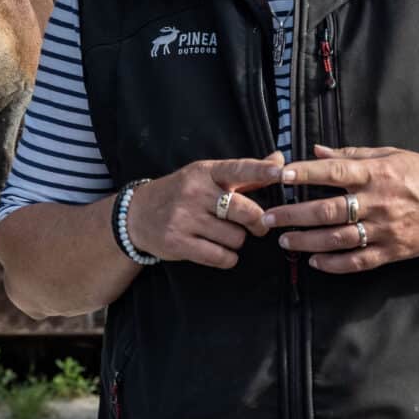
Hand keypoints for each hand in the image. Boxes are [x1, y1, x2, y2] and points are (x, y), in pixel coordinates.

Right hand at [127, 154, 285, 269]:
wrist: (137, 214)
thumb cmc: (181, 193)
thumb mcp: (206, 176)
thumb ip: (244, 173)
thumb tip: (279, 160)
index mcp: (204, 171)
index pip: (238, 169)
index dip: (261, 172)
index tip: (281, 174)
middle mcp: (194, 192)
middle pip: (245, 211)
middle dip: (258, 222)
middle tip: (257, 226)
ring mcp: (184, 218)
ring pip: (236, 237)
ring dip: (237, 240)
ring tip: (224, 234)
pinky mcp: (178, 243)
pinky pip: (221, 257)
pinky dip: (227, 258)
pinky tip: (219, 250)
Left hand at [263, 145, 418, 274]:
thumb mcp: (390, 154)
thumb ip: (351, 153)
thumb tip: (315, 150)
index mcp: (376, 173)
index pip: (333, 171)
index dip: (304, 173)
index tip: (279, 176)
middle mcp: (378, 201)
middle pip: (327, 210)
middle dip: (293, 215)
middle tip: (268, 218)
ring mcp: (385, 229)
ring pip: (338, 239)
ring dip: (307, 241)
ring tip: (285, 241)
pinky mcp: (393, 250)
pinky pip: (359, 261)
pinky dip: (335, 264)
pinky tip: (315, 261)